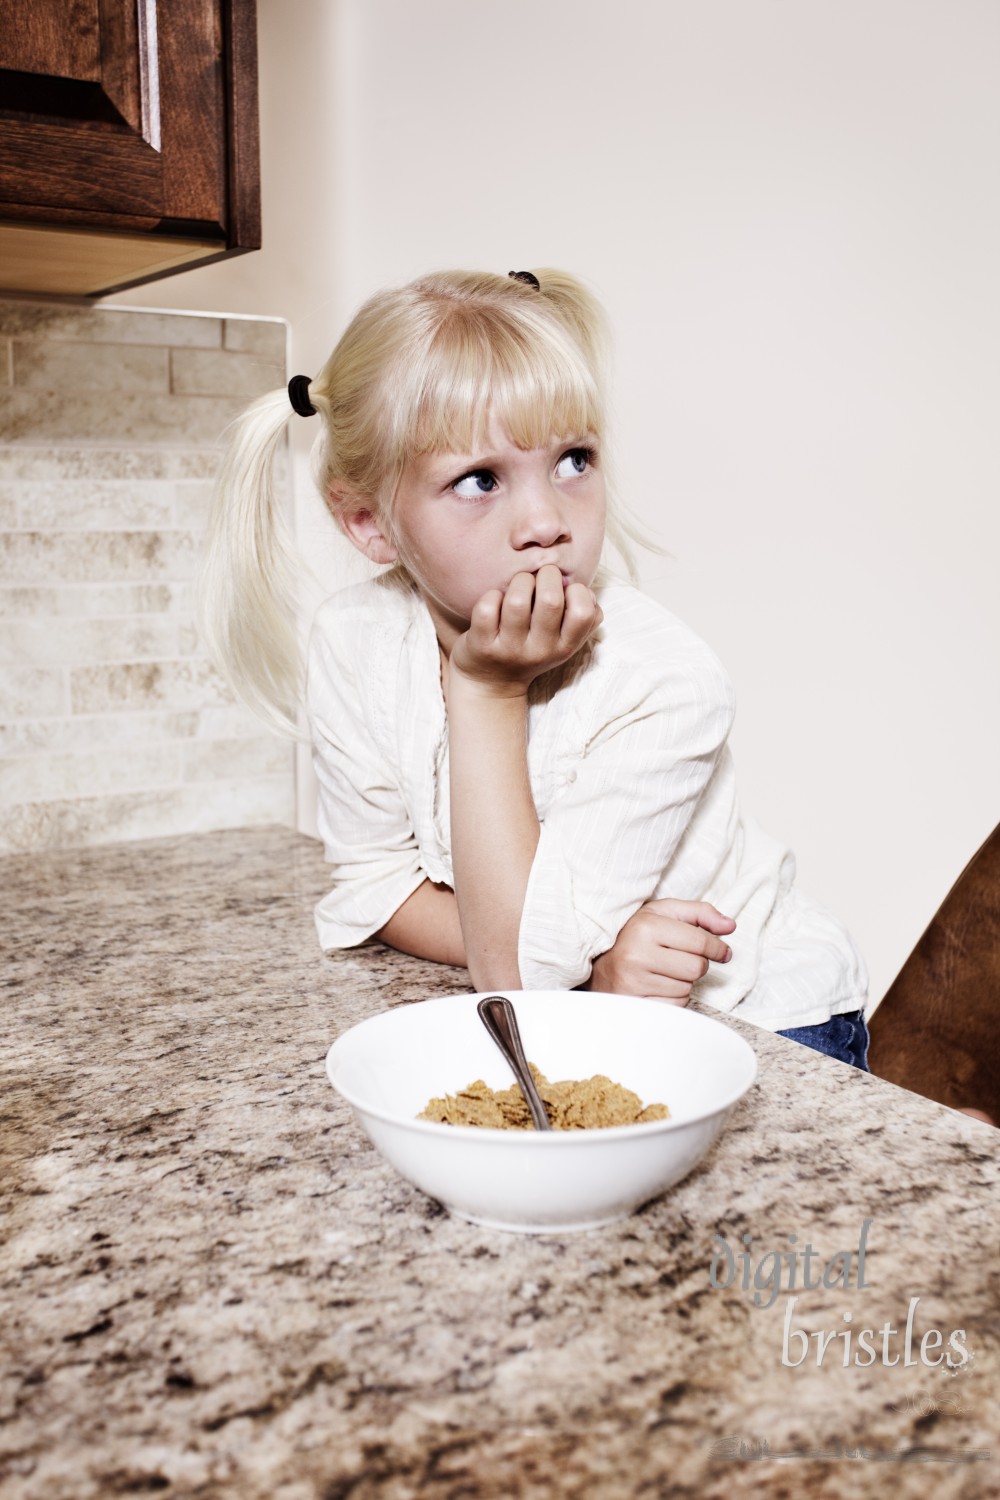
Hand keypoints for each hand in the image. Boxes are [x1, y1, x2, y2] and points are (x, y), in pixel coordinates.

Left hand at [449, 564, 601, 696]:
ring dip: (519, 582)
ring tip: (518, 586)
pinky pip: (487, 607)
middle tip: (538, 579)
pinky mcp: (482, 645)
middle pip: (550, 600)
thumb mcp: (564, 641)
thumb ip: (585, 617)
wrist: (492, 684)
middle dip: (546, 575)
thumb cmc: (533, 649)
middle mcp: (540, 650)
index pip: (583, 613)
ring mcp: (510, 649)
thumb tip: (586, 590)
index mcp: (565, 647)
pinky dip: (491, 595)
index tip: (564, 591)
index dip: (576, 591)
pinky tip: (495, 601)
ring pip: (518, 601)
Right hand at [587, 899, 735, 1002]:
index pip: (700, 942)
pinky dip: (673, 999)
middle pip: (696, 968)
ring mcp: (633, 982)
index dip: (717, 947)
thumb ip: (699, 913)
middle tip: (681, 959)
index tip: (722, 951)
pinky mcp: (634, 1004)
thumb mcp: (662, 913)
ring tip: (663, 971)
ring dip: (682, 982)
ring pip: (686, 989)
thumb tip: (730, 926)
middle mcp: (637, 954)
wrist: (597, 963)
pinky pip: (674, 1007)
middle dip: (696, 964)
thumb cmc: (635, 935)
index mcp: (646, 927)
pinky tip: (657, 987)